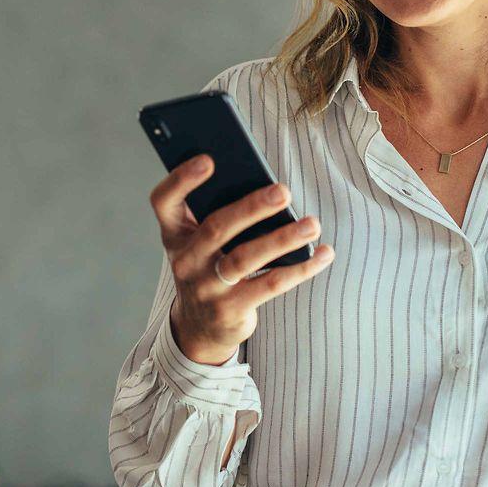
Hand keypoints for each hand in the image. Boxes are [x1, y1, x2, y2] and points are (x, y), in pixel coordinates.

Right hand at [149, 153, 334, 364]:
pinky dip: (300, 268)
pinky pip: (270, 285)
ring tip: (312, 224)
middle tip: (284, 191)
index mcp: (175, 234)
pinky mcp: (231, 309)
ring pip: (245, 258)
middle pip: (216, 228)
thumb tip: (269, 191)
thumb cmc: (209, 267)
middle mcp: (185, 260)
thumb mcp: (201, 243)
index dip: (181, 179)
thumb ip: (219, 215)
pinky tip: (323, 254)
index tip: (208, 159)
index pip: (164, 201)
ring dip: (282, 239)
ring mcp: (206, 287)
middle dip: (252, 207)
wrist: (200, 326)